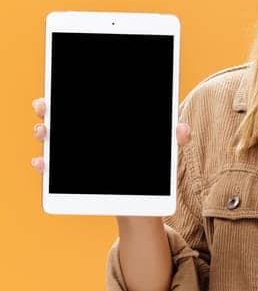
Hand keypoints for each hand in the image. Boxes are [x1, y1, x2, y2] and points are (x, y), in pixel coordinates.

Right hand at [30, 96, 191, 220]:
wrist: (143, 200)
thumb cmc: (151, 167)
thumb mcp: (164, 150)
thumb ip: (173, 138)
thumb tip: (182, 130)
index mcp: (101, 123)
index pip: (79, 101)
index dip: (66, 91)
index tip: (58, 90)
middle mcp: (81, 135)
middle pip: (58, 116)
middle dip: (47, 108)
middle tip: (45, 106)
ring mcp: (71, 157)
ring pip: (51, 140)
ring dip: (42, 133)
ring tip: (45, 132)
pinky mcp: (69, 180)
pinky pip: (51, 171)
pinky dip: (43, 165)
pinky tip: (41, 162)